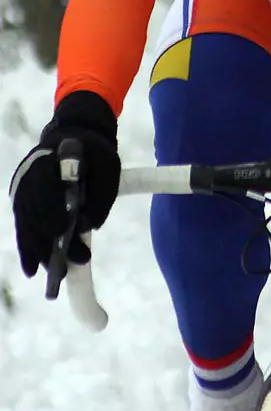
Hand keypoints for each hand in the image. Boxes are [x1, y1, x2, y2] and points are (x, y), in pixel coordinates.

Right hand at [9, 91, 120, 277]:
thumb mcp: (108, 165)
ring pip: (27, 225)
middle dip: (50, 242)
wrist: (76, 134)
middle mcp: (28, 177)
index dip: (52, 212)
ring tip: (53, 275)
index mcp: (47, 161)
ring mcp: (22, 190)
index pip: (43, 190)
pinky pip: (24, 227)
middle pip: (34, 214)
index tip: (65, 230)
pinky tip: (33, 269)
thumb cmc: (94, 151)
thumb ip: (102, 194)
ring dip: (39, 251)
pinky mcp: (23, 201)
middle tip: (68, 266)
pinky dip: (29, 248)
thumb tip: (89, 226)